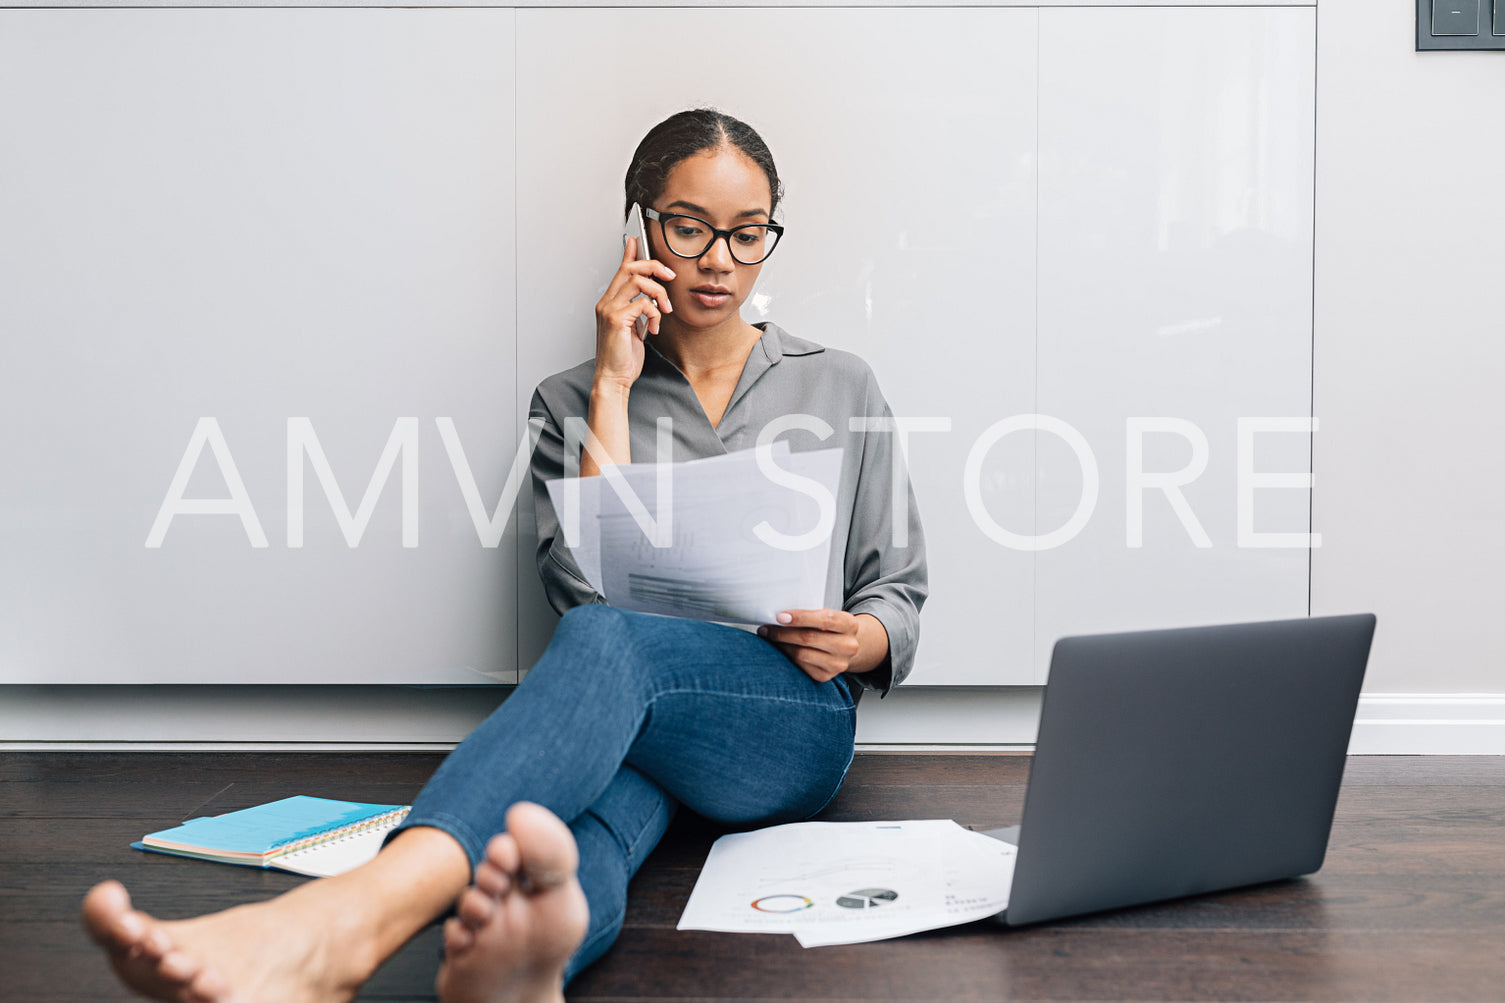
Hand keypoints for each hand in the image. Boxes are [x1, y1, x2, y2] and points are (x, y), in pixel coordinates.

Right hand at [592, 237, 676, 390]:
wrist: (613, 379)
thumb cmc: (623, 358)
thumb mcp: (634, 328)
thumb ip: (639, 311)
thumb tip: (650, 300)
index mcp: (610, 302)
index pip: (620, 270)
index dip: (629, 253)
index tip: (636, 240)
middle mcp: (607, 302)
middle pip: (630, 268)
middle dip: (654, 267)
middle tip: (670, 277)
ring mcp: (609, 310)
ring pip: (638, 281)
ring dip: (659, 292)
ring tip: (666, 309)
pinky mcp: (617, 320)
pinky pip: (643, 303)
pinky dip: (655, 314)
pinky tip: (655, 328)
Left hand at [757, 608, 862, 683]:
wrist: (845, 646)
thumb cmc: (831, 627)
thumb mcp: (828, 614)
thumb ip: (811, 612)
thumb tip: (780, 616)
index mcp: (849, 624)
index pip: (825, 619)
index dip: (800, 617)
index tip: (780, 616)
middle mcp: (848, 646)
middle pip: (809, 638)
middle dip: (783, 632)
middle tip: (766, 628)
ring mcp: (838, 664)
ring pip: (802, 653)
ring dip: (781, 645)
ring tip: (769, 637)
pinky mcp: (826, 676)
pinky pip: (800, 665)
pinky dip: (786, 655)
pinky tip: (780, 648)